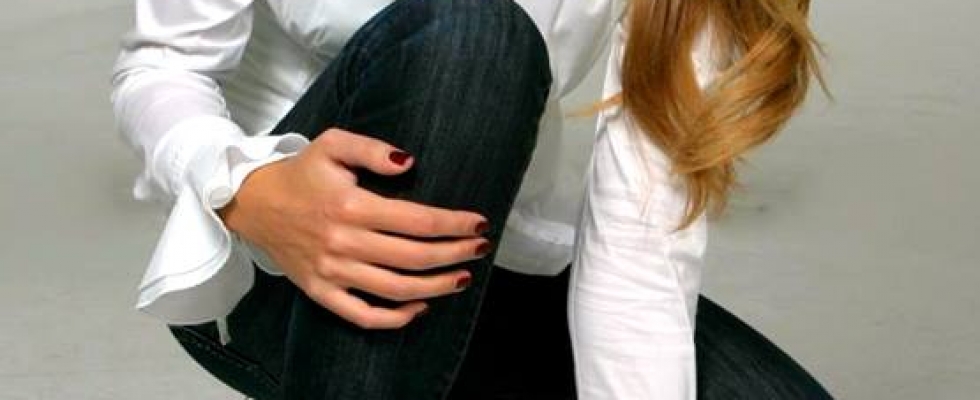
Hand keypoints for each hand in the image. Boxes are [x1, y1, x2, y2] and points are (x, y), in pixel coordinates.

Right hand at [219, 128, 490, 328]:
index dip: (454, 224)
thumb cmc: (300, 172)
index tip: (478, 223)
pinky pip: (362, 315)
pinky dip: (395, 318)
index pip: (417, 221)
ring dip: (436, 287)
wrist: (252, 203)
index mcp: (351, 206)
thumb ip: (373, 149)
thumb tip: (409, 161)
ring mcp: (332, 272)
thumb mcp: (333, 144)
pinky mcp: (320, 292)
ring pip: (396, 290)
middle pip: (414, 257)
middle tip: (480, 249)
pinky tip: (420, 307)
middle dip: (455, 254)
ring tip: (462, 278)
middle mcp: (344, 243)